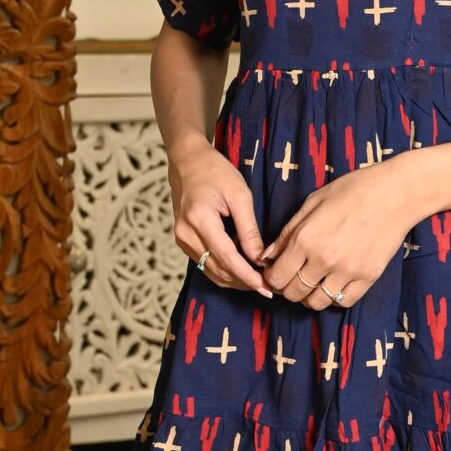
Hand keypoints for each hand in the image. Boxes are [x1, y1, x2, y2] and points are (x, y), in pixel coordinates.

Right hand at [171, 138, 266, 291]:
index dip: (247, 276)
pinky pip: (205, 263)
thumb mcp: (239, 195)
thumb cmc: (215, 172)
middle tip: (269, 289)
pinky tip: (242, 270)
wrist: (187, 161)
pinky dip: (224, 270)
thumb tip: (259, 259)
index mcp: (199, 220)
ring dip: (234, 280)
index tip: (266, 288)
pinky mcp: (184, 241)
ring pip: (210, 271)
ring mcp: (182, 239)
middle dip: (244, 282)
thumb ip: (249, 229)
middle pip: (218, 269)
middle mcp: (186, 234)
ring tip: (258, 283)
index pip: (227, 257)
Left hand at [259, 154, 428, 309]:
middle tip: (292, 279)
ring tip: (313, 284)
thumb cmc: (353, 190)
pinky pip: (344, 302)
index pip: (276, 276)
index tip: (276, 273)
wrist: (395, 193)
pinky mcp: (368, 277)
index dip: (271, 278)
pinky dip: (335, 297)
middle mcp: (323, 260)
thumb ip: (288, 232)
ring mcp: (347, 271)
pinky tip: (334, 284)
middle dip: (287, 289)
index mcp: (305, 239)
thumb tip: (267, 255)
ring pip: (317, 302)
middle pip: (294, 293)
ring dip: (309, 297)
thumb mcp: (313, 202)